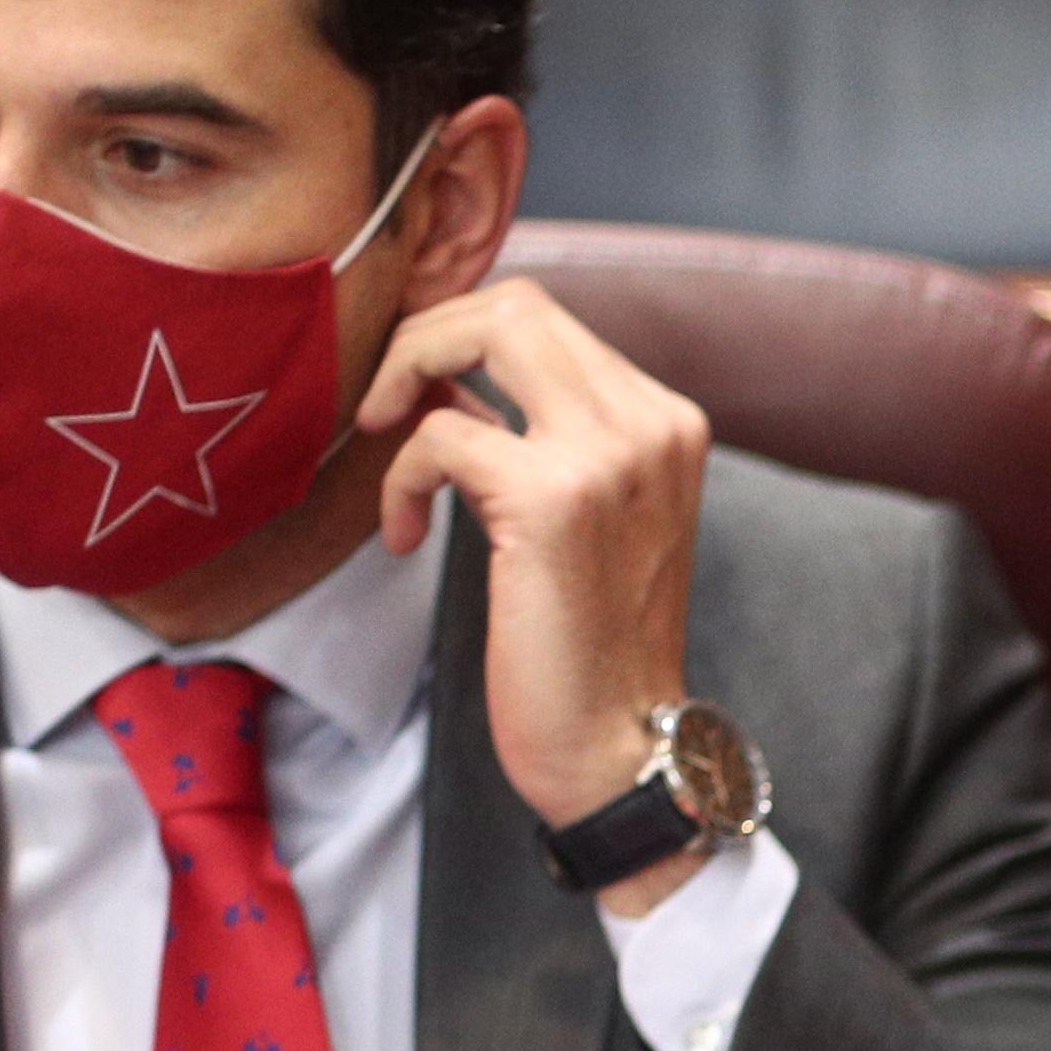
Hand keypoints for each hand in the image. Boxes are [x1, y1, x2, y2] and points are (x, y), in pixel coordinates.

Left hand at [359, 281, 714, 917]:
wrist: (619, 747)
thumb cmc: (591, 646)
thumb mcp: (584, 516)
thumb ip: (536, 437)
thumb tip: (445, 374)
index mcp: (668, 421)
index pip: (549, 318)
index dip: (462, 336)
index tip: (419, 390)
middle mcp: (651, 423)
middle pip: (518, 302)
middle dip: (427, 337)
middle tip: (383, 404)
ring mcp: (608, 455)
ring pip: (484, 333)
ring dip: (406, 383)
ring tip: (383, 447)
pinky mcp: (552, 499)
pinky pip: (440, 435)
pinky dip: (401, 477)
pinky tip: (404, 535)